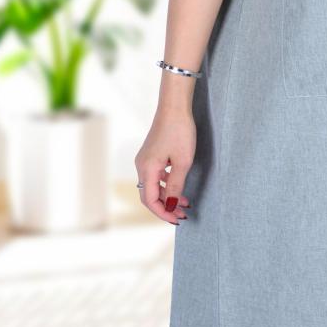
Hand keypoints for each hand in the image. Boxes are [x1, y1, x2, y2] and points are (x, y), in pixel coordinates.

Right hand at [134, 106, 195, 224]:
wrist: (175, 106)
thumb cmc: (180, 131)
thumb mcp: (182, 161)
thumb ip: (175, 185)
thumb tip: (169, 205)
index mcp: (147, 169)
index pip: (150, 200)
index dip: (163, 213)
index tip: (177, 220)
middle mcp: (142, 166)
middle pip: (149, 195)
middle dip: (165, 207)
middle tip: (182, 215)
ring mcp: (145, 159)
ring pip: (153, 186)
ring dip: (167, 196)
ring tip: (184, 203)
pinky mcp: (151, 154)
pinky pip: (156, 176)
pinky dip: (166, 185)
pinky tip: (179, 187)